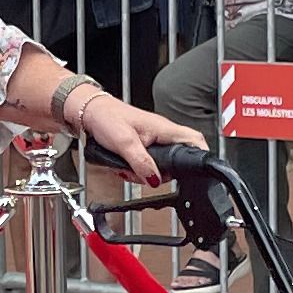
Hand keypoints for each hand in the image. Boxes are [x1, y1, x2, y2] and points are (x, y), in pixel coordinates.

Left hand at [73, 94, 197, 184]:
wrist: (90, 113)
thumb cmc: (106, 118)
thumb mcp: (124, 143)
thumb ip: (141, 163)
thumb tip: (155, 180)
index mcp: (164, 128)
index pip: (195, 140)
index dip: (201, 156)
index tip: (197, 171)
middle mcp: (162, 134)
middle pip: (176, 161)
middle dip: (160, 174)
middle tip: (143, 174)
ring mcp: (153, 140)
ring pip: (160, 166)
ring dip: (144, 173)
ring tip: (128, 168)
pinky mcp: (143, 146)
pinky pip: (147, 164)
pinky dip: (136, 169)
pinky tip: (125, 166)